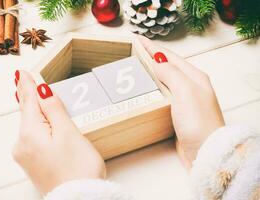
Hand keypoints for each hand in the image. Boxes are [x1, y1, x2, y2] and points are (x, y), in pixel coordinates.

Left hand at [12, 70, 105, 194]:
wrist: (79, 199)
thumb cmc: (78, 169)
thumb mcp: (68, 133)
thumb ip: (54, 110)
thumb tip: (42, 91)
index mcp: (30, 133)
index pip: (29, 101)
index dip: (28, 85)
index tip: (23, 72)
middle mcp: (23, 144)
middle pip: (26, 112)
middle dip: (25, 94)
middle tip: (21, 78)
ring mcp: (26, 155)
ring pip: (28, 124)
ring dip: (29, 108)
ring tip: (26, 93)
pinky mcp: (33, 162)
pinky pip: (30, 136)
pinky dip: (33, 123)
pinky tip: (34, 119)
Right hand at [138, 36, 224, 168]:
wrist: (205, 152)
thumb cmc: (199, 122)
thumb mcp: (185, 91)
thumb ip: (170, 73)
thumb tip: (156, 61)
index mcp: (194, 77)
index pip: (169, 56)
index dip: (152, 47)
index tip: (138, 40)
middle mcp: (190, 86)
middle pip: (167, 66)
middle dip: (151, 57)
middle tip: (134, 51)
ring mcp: (184, 100)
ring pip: (164, 80)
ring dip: (150, 72)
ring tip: (137, 67)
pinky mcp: (178, 112)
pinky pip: (162, 94)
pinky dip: (152, 88)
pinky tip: (145, 89)